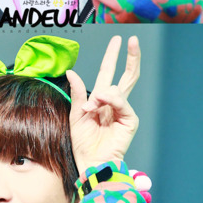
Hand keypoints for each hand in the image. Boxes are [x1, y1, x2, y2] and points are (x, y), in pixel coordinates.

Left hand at [67, 35, 139, 174]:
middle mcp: (115, 103)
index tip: (118, 40)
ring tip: (90, 108)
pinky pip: (121, 102)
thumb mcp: (75, 113)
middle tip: (131, 40)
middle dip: (130, 56)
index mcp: (101, 99)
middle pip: (127, 74)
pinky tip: (99, 105)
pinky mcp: (130, 120)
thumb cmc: (82, 142)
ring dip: (102, 94)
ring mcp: (124, 111)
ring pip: (120, 87)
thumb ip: (77, 92)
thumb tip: (71, 71)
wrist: (90, 162)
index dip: (113, 56)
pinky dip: (109, 100)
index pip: (109, 72)